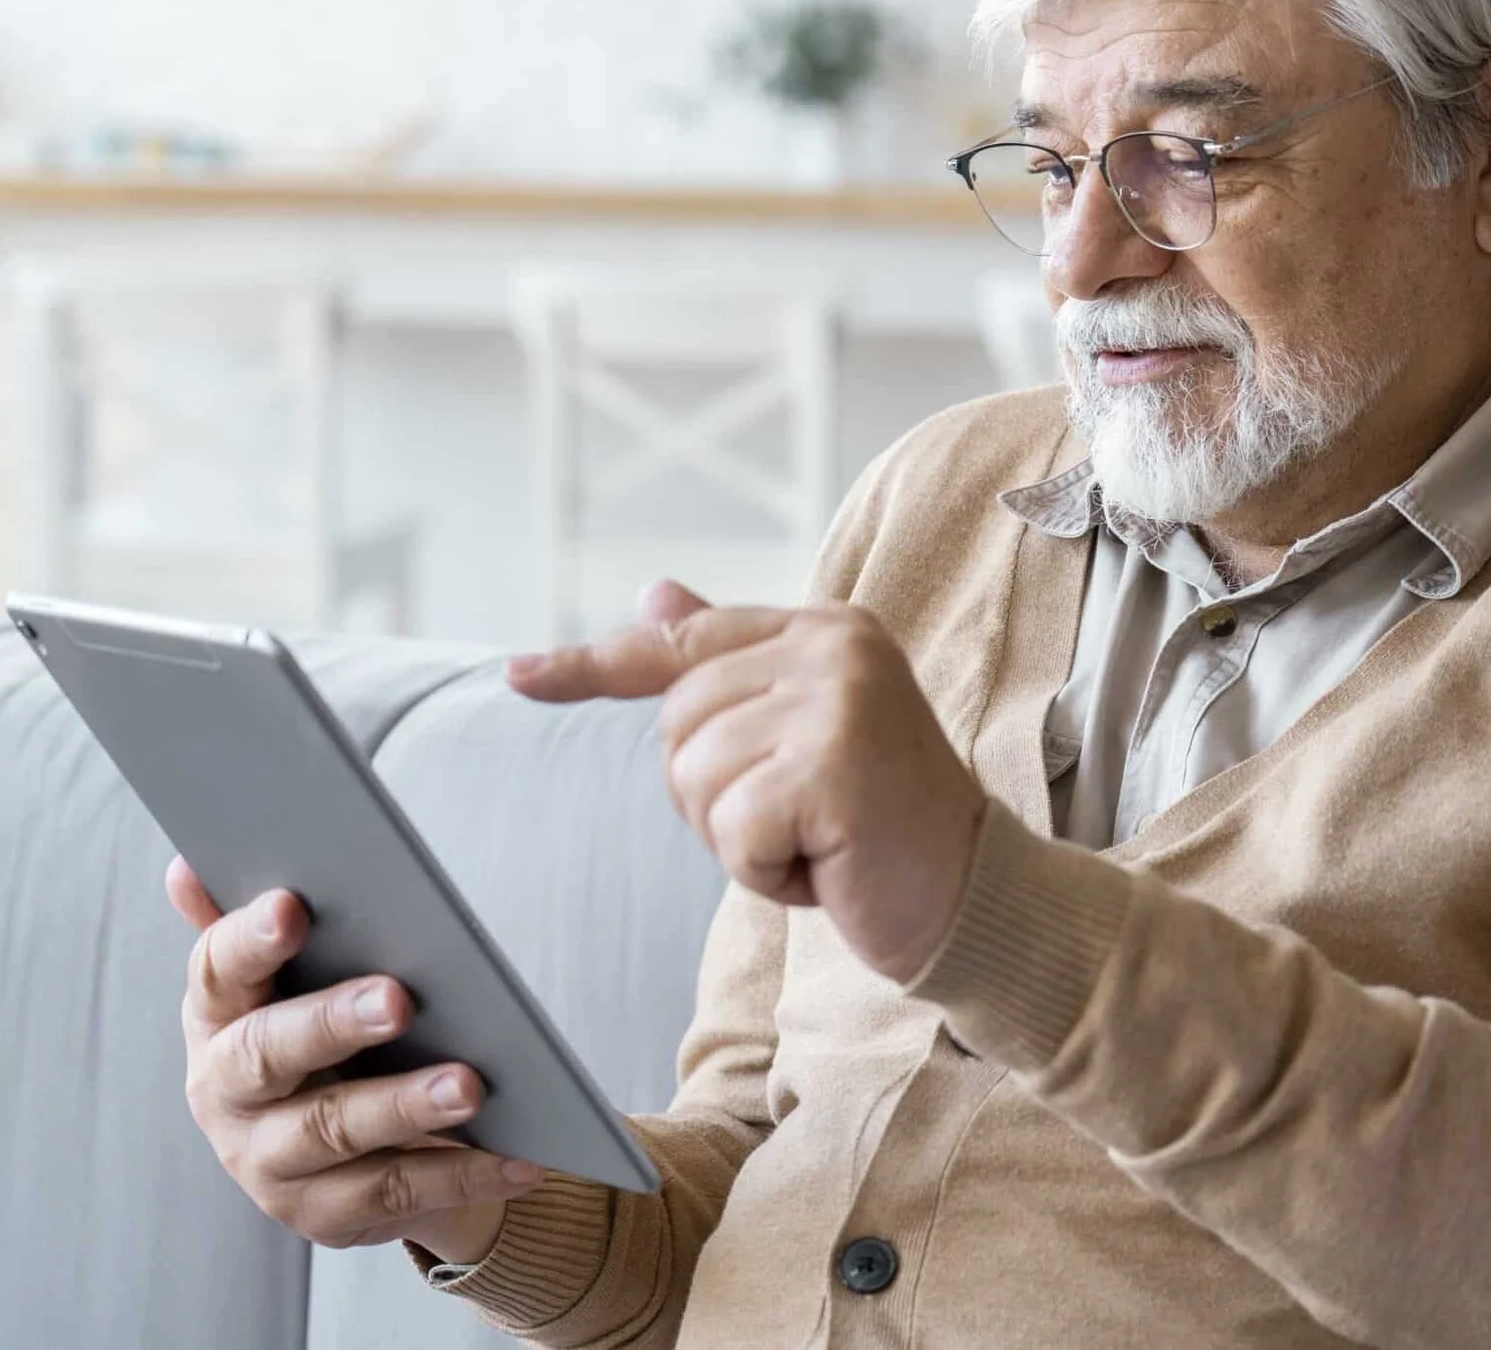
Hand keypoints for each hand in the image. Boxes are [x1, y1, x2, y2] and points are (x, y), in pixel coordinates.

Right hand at [167, 860, 539, 1261]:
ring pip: (335, 1130)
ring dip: (406, 1105)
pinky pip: (397, 1193)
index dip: (249, 940)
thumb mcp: (293, 981)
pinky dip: (463, 1174)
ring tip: (470, 1084)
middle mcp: (225, 1092)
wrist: (354, 1148)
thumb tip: (189, 868)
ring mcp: (267, 1162)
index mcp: (216, 1016)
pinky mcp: (322, 1216)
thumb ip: (254, 926)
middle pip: (269, 1054)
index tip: (292, 906)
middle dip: (332, 1023)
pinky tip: (518, 1155)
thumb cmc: (326, 1035)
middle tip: (399, 998)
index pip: (217, 970)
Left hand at [507, 581, 989, 983]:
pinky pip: (728, 830)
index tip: (516, 676)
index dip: (592, 666)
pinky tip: (826, 866)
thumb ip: (735, 667)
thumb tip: (653, 595)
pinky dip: (762, 871)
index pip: (683, 642)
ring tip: (819, 839)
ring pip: (693, 778)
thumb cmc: (882, 822)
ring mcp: (834, 702)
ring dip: (740, 837)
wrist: (974, 896)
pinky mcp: (829, 766)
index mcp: (824, 628)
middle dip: (716, 794)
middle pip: (677, 725)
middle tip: (801, 819)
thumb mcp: (806, 732)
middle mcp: (831, 648)